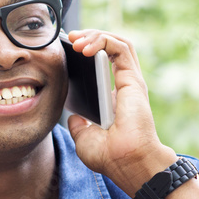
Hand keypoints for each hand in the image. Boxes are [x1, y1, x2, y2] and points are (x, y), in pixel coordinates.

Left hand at [63, 29, 177, 195]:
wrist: (127, 163)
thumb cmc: (111, 157)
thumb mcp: (84, 140)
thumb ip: (80, 126)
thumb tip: (73, 117)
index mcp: (114, 99)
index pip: (102, 65)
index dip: (86, 53)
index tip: (66, 51)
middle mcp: (123, 87)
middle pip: (110, 49)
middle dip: (89, 37)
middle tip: (69, 39)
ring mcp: (130, 81)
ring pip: (117, 43)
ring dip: (96, 35)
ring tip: (75, 40)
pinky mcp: (133, 79)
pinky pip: (120, 47)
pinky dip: (103, 41)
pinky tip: (84, 48)